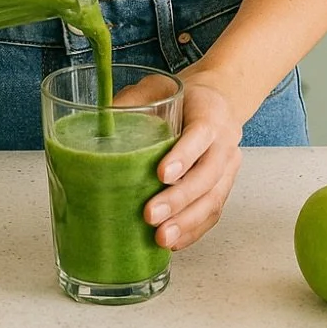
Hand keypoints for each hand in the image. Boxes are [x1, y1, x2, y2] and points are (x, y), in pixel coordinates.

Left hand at [130, 67, 244, 251]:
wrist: (219, 101)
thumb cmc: (185, 96)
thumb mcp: (159, 85)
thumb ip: (133, 100)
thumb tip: (98, 123)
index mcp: (210, 113)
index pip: (201, 135)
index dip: (183, 156)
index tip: (161, 174)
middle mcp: (225, 142)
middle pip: (207, 175)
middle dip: (179, 199)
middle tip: (150, 215)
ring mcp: (228, 167)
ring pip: (213, 199)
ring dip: (187, 222)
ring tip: (162, 238)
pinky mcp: (224, 186)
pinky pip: (213, 212)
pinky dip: (194, 230)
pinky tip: (175, 242)